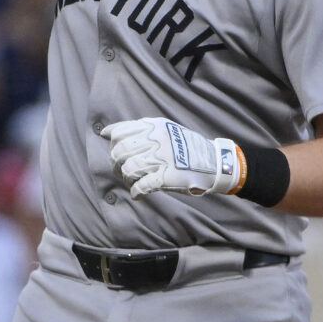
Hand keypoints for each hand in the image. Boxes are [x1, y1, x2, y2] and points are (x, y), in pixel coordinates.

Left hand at [103, 117, 243, 198]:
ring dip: (126, 178)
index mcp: (154, 127)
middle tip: (121, 171)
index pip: (120, 133)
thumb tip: (108, 133)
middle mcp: (156, 140)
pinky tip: (137, 194)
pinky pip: (142, 186)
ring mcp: (162, 159)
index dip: (112, 144)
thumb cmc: (186, 147)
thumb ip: (140, 130)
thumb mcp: (166, 130)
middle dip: (115, 164)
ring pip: (128, 169)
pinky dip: (135, 192)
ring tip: (131, 181)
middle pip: (120, 152)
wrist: (214, 162)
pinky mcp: (167, 177)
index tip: (113, 151)